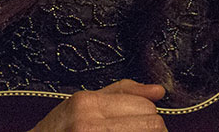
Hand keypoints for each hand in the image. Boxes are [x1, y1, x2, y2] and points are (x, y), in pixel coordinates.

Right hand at [31, 79, 166, 130]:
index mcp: (87, 102)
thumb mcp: (82, 104)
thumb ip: (122, 93)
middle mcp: (89, 124)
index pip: (145, 106)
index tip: (138, 123)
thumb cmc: (58, 131)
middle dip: (151, 131)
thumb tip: (160, 91)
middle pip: (152, 126)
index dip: (148, 116)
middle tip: (133, 131)